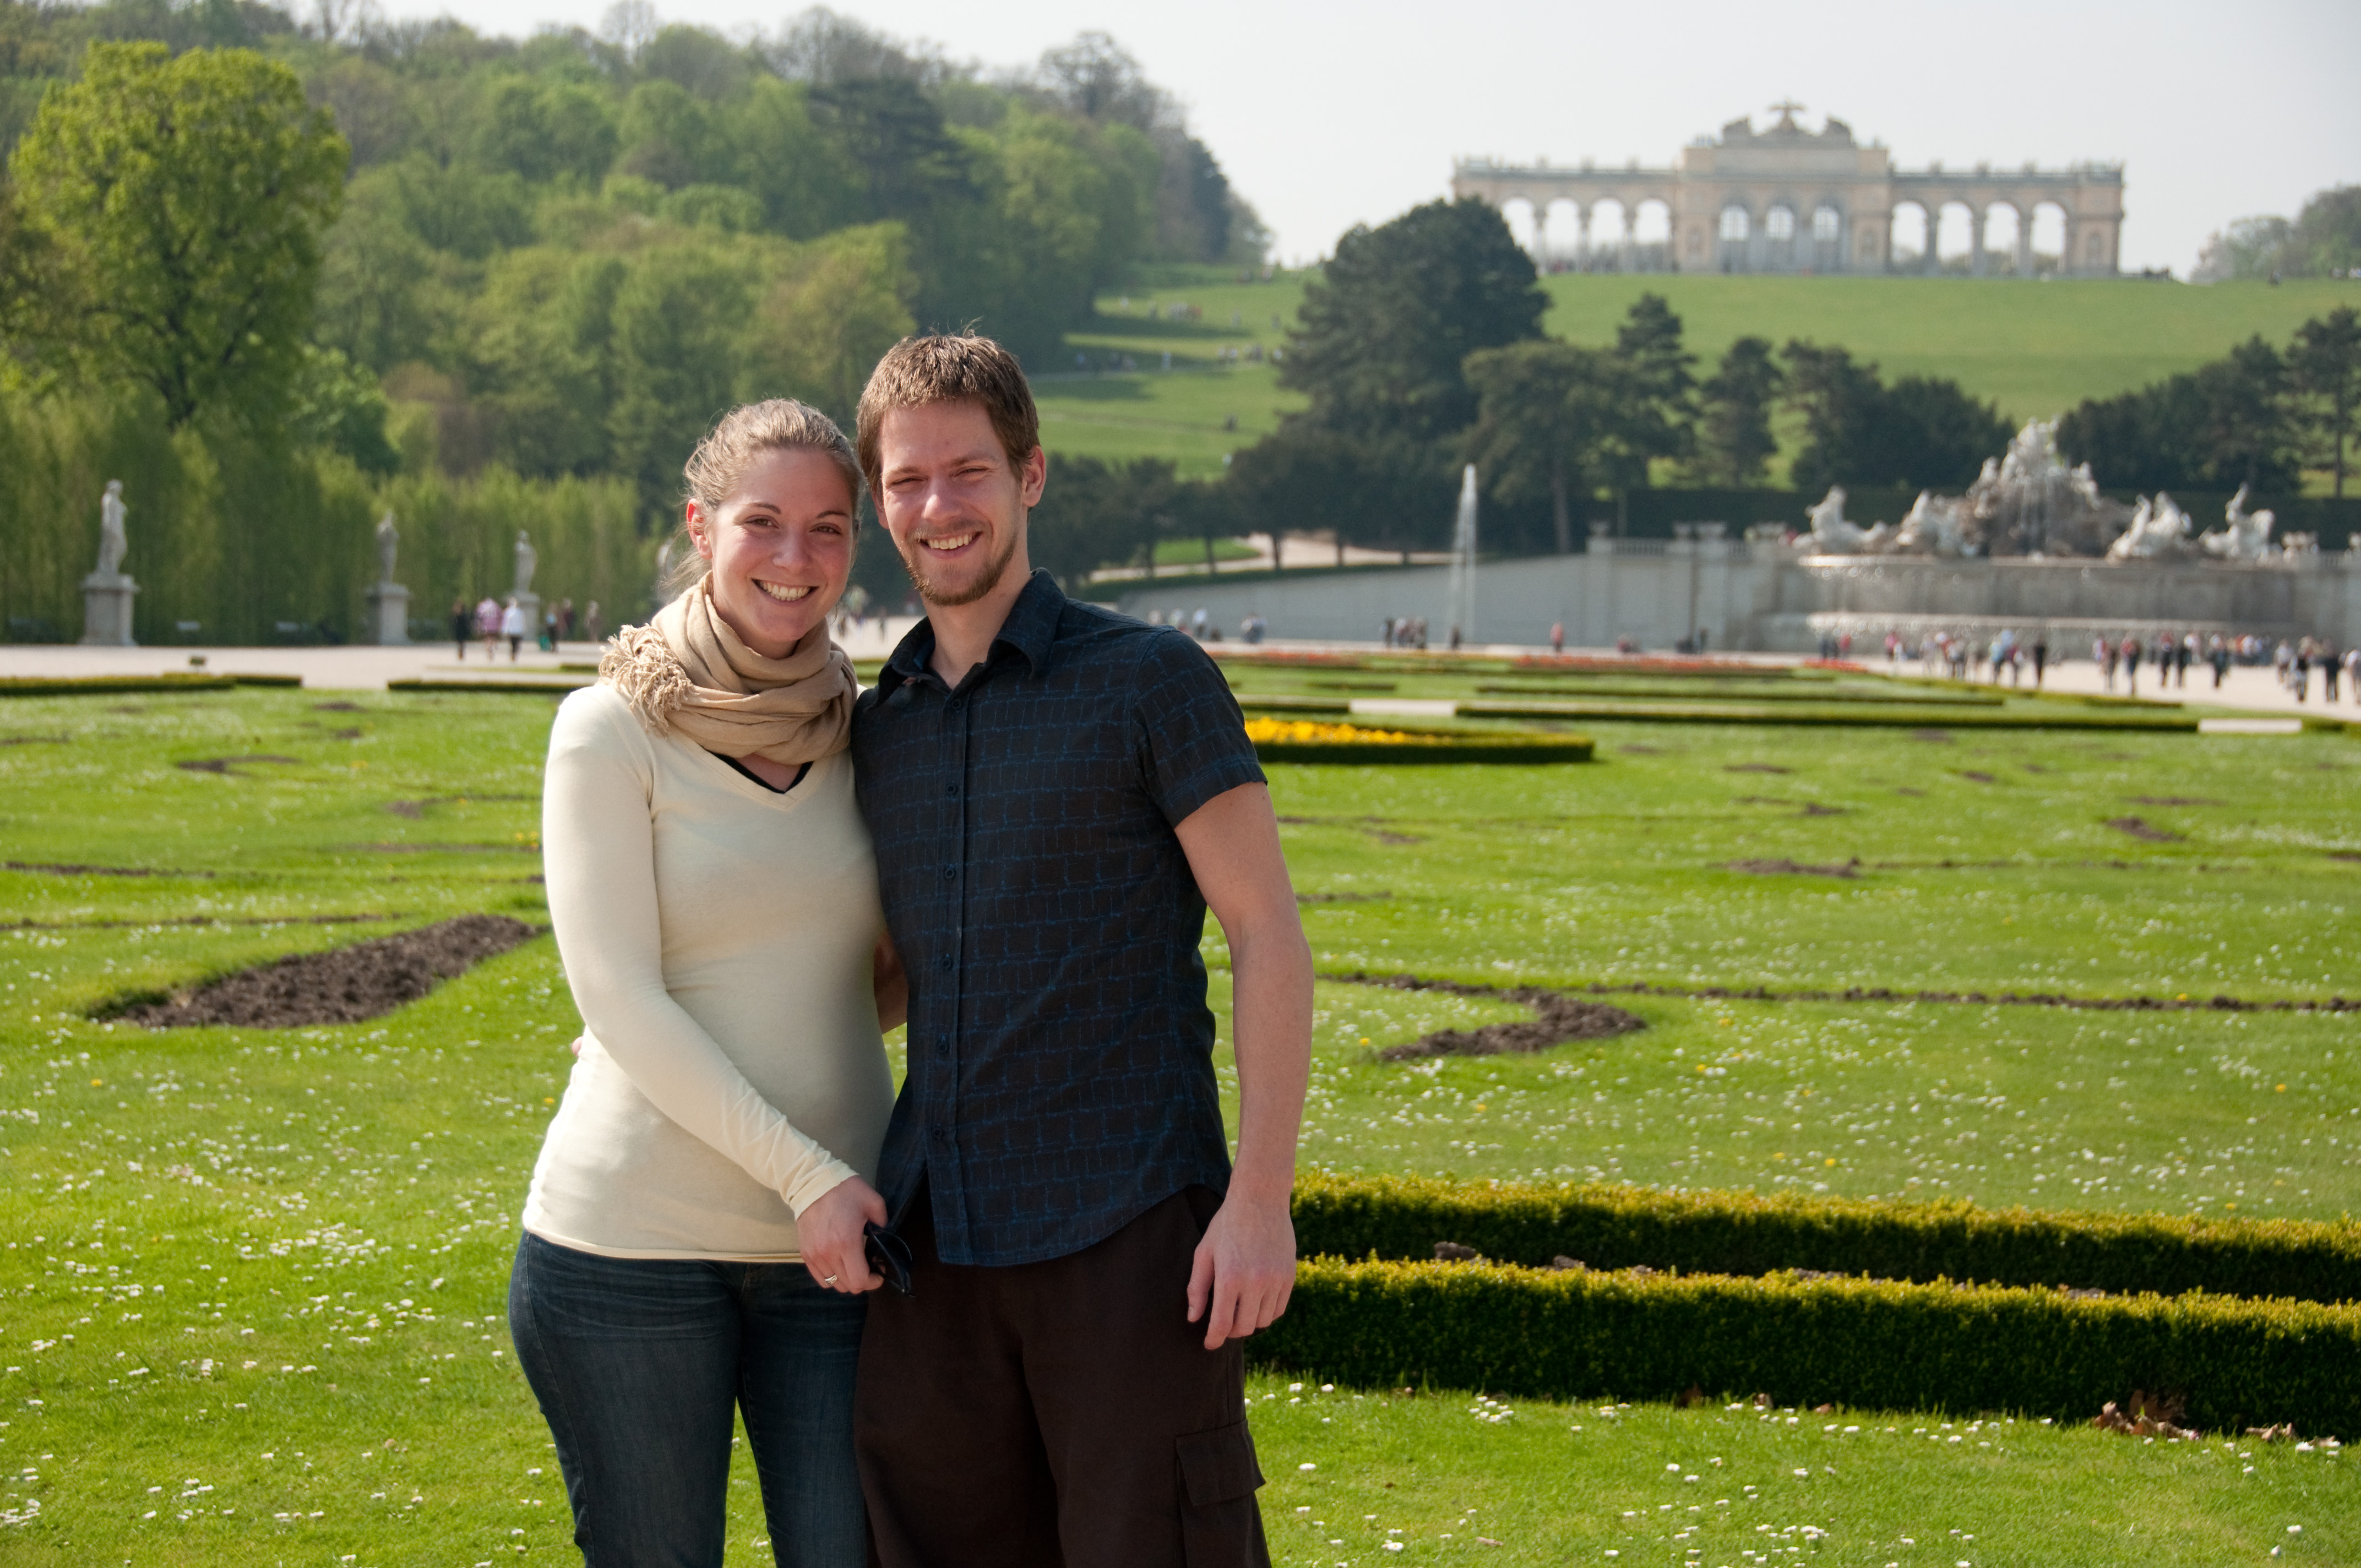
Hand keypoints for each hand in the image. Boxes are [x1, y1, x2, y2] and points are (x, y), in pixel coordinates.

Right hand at [798, 1176, 887, 1294]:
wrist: (812, 1183)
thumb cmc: (845, 1191)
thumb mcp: (873, 1202)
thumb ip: (883, 1223)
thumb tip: (883, 1238)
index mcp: (847, 1242)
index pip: (860, 1280)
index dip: (874, 1281)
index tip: (879, 1270)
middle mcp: (828, 1253)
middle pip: (848, 1286)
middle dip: (863, 1280)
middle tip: (869, 1266)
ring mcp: (814, 1255)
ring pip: (833, 1284)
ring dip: (847, 1279)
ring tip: (853, 1264)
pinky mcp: (805, 1253)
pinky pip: (820, 1277)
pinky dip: (832, 1276)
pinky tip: (839, 1263)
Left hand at [1185, 1188, 1295, 1349]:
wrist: (1260, 1199)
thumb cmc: (1227, 1225)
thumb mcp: (1204, 1252)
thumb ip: (1197, 1287)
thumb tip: (1193, 1318)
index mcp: (1229, 1277)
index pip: (1222, 1324)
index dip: (1214, 1339)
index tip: (1209, 1344)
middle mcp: (1255, 1282)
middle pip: (1244, 1328)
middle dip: (1231, 1332)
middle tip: (1223, 1325)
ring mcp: (1275, 1280)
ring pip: (1263, 1321)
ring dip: (1249, 1322)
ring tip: (1239, 1310)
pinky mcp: (1289, 1276)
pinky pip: (1278, 1309)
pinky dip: (1266, 1312)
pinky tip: (1256, 1302)